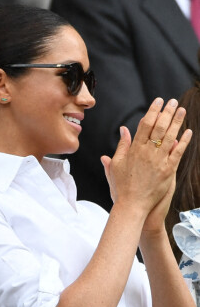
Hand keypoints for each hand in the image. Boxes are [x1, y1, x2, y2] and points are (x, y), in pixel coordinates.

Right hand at [101, 98, 191, 221]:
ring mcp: (158, 161)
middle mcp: (147, 153)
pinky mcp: (168, 170)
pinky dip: (184, 141)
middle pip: (158, 127)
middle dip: (166, 112)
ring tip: (181, 110)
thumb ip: (122, 146)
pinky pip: (178, 153)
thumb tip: (123, 130)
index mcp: (134, 150)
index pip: (145, 125)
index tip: (158, 102)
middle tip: (172, 101)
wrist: (132, 204)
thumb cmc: (122, 186)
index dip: (152, 112)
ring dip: (176, 122)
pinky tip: (188, 131)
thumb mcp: (117, 164)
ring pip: (170, 137)